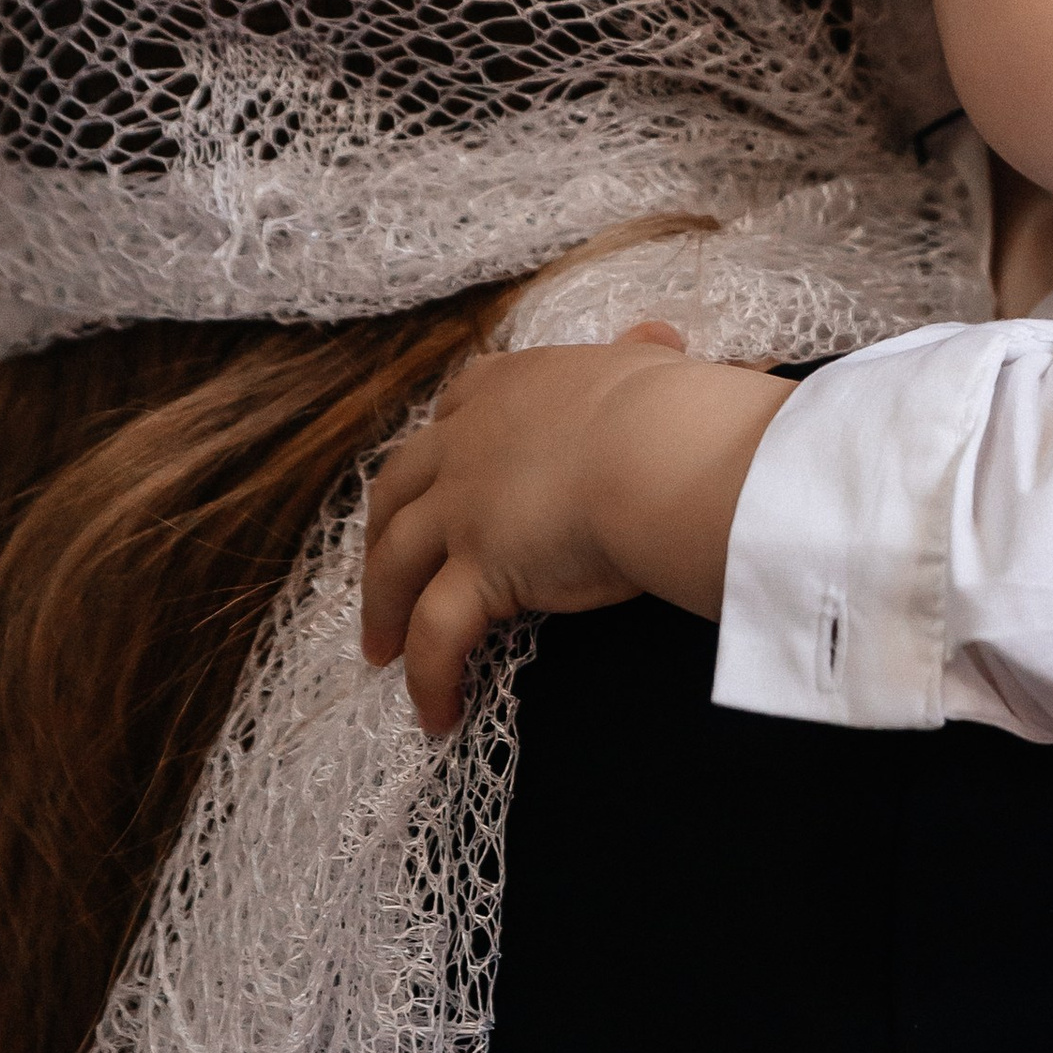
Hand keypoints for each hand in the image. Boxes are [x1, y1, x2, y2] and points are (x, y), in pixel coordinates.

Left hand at [361, 323, 791, 732]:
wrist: (662, 449)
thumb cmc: (672, 409)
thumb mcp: (649, 369)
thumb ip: (643, 359)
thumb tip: (662, 339)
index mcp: (514, 390)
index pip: (459, 403)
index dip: (443, 437)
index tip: (441, 461)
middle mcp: (471, 444)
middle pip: (399, 485)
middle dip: (383, 526)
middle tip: (380, 565)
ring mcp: (464, 509)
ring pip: (395, 561)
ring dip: (382, 607)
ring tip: (381, 650)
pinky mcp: (478, 571)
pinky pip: (438, 635)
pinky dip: (429, 676)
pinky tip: (436, 713)